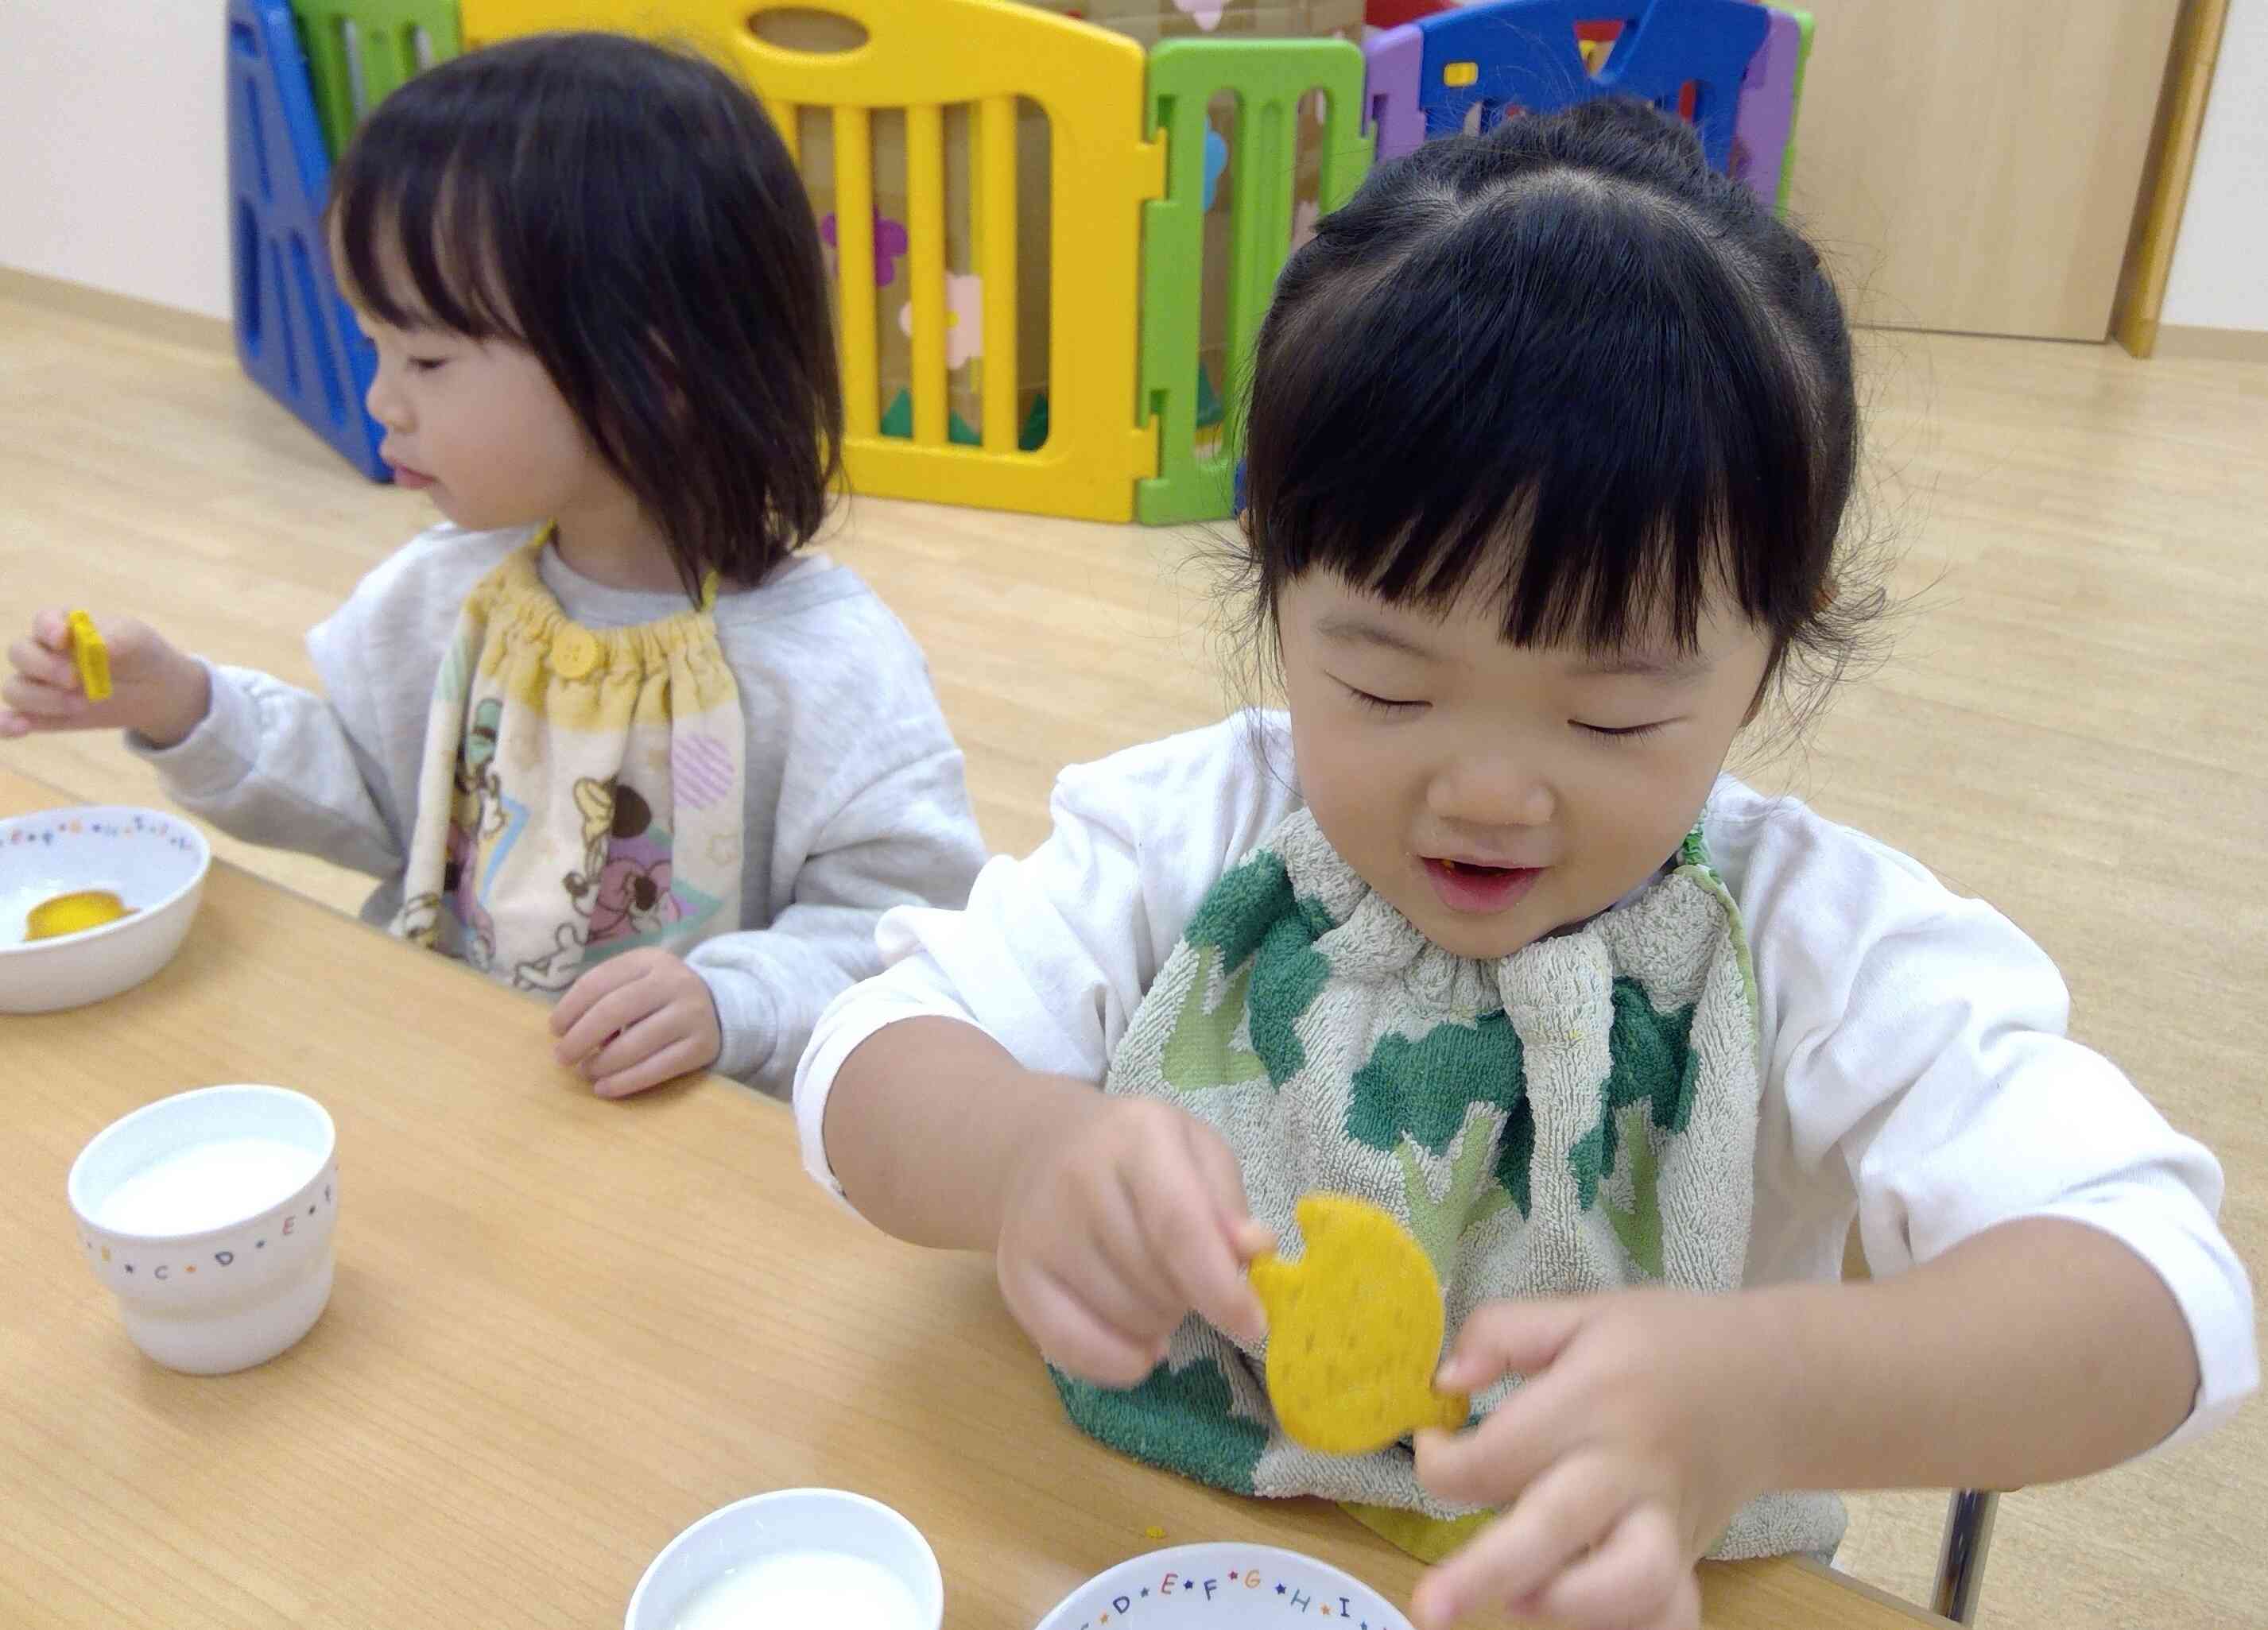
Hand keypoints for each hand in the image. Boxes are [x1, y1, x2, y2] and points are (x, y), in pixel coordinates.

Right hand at [2, 611, 209, 746]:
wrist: (152, 688)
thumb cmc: (139, 653)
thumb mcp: (137, 640)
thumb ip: (117, 638)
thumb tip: (97, 645)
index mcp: (63, 626)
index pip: (43, 622)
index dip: (48, 629)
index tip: (63, 639)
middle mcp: (42, 653)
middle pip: (20, 654)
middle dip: (45, 667)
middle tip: (76, 680)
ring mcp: (39, 685)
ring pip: (16, 689)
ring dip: (42, 699)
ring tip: (82, 704)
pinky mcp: (41, 715)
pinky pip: (9, 721)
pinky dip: (6, 725)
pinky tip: (21, 729)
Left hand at [550, 948, 722, 1097]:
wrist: (718, 1009)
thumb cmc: (659, 998)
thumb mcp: (637, 980)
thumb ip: (605, 996)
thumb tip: (568, 1032)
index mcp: (650, 960)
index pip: (599, 981)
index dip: (570, 1008)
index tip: (555, 1030)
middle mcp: (674, 982)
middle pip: (614, 1010)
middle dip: (580, 1037)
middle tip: (562, 1057)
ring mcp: (691, 1014)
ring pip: (635, 1043)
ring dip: (601, 1064)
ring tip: (586, 1072)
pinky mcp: (702, 1047)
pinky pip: (657, 1069)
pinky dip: (625, 1082)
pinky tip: (605, 1089)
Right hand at [997, 1094, 1275, 1387]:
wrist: (1043, 1149)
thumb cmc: (1138, 1155)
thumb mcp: (1198, 1153)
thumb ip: (1228, 1203)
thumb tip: (1254, 1250)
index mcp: (1136, 1136)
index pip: (1178, 1225)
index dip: (1220, 1287)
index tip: (1253, 1324)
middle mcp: (1077, 1179)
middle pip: (1155, 1281)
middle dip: (1191, 1298)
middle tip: (1188, 1277)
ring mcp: (1038, 1230)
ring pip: (1123, 1319)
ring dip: (1158, 1324)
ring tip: (1153, 1288)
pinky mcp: (1014, 1276)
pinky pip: (1071, 1348)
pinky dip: (1116, 1363)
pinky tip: (1137, 1347)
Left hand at [1410, 1290, 1782, 1629]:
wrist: (1774, 1381)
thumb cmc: (1664, 1343)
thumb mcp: (1581, 1312)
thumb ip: (1504, 1332)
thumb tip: (1444, 1382)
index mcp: (1592, 1399)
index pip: (1500, 1451)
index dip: (1443, 1462)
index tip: (1432, 1445)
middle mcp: (1628, 1467)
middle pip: (1553, 1528)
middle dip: (1486, 1571)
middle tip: (1431, 1608)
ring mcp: (1665, 1522)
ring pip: (1628, 1585)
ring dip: (1566, 1605)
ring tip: (1516, 1601)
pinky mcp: (1690, 1559)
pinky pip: (1670, 1612)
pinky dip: (1635, 1626)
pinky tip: (1588, 1616)